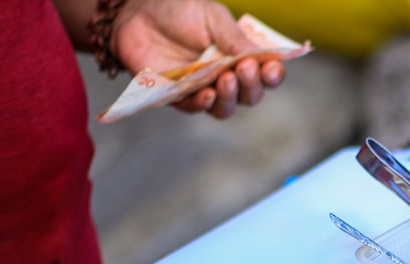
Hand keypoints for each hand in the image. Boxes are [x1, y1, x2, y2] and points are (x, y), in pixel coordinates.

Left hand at [111, 0, 285, 118]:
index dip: (273, 75)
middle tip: (245, 68)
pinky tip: (208, 94)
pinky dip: (203, 104)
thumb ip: (235, 39)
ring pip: (225, 108)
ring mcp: (203, 89)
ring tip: (226, 78)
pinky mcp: (177, 96)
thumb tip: (261, 57)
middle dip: (252, 85)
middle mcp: (225, 77)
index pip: (265, 75)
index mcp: (240, 57)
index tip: (272, 68)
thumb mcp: (213, 17)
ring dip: (230, 97)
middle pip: (250, 96)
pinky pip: (195, 108)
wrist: (137, 11)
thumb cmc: (178, 10)